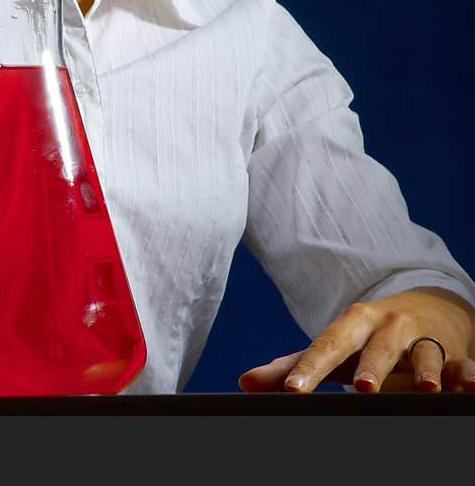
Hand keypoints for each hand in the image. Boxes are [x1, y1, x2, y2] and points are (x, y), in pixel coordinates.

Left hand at [238, 287, 474, 392]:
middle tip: (363, 387)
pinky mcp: (454, 351)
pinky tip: (468, 385)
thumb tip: (244, 382)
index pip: (327, 346)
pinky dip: (467, 374)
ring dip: (426, 370)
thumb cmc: (365, 336)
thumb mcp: (334, 345)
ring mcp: (423, 338)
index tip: (292, 391)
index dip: (310, 369)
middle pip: (378, 348)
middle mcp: (388, 327)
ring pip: (426, 352)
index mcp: (352, 324)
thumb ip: (291, 364)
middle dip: (372, 367)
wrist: (424, 307)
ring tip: (425, 388)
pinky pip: (463, 362)